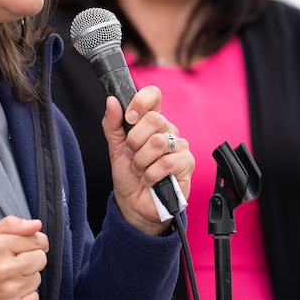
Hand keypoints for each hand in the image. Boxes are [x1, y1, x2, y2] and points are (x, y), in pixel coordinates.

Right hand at [0, 216, 48, 299]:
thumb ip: (11, 225)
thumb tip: (37, 224)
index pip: (36, 240)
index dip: (35, 240)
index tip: (27, 243)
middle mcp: (4, 269)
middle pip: (40, 259)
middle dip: (31, 257)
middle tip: (14, 259)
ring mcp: (7, 291)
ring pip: (36, 279)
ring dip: (26, 276)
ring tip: (8, 275)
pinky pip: (33, 297)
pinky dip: (25, 293)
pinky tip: (9, 288)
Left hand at [102, 87, 193, 235]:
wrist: (134, 204)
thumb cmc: (128, 175)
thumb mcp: (115, 147)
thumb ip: (112, 123)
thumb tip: (112, 101)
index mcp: (150, 122)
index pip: (154, 96)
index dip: (141, 102)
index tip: (128, 117)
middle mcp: (167, 130)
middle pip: (154, 119)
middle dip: (134, 141)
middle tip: (131, 155)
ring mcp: (179, 146)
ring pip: (158, 141)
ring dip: (141, 160)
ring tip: (139, 170)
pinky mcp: (187, 163)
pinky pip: (167, 162)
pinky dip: (151, 174)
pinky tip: (149, 179)